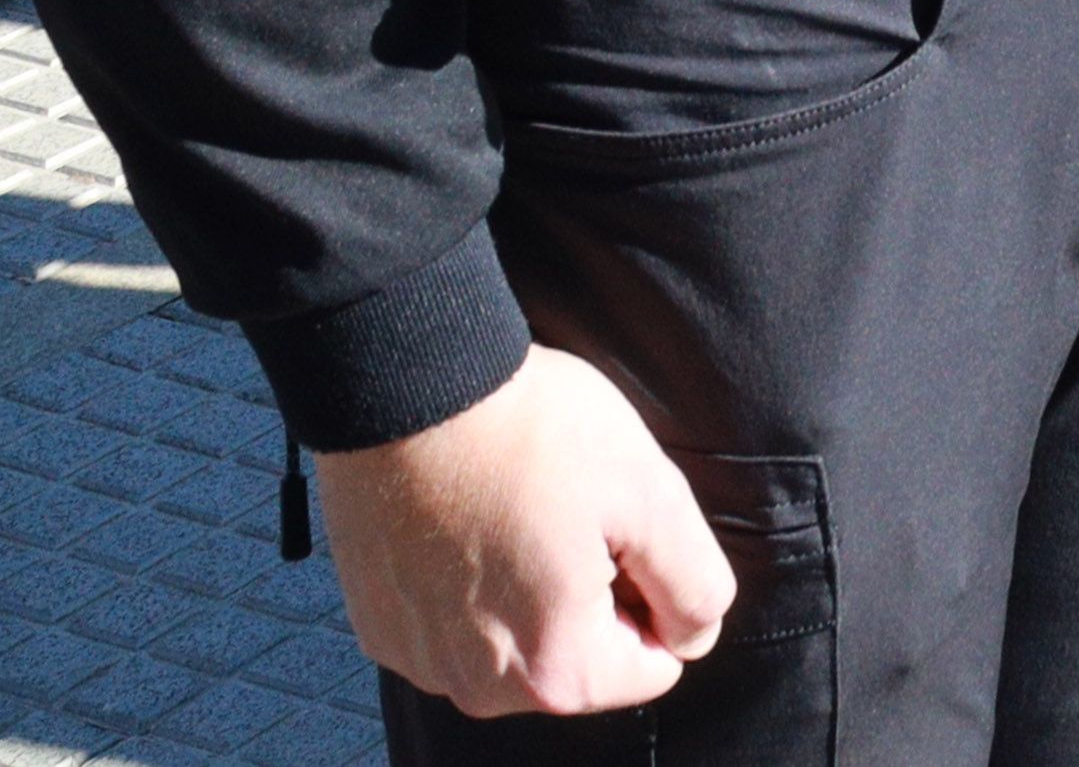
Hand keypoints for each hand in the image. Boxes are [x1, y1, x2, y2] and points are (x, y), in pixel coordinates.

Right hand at [316, 346, 736, 717]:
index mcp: (555, 672)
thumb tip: (693, 634)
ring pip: (523, 640)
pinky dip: (474, 581)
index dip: (656, 590)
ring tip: (518, 511)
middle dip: (596, 593)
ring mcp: (423, 660)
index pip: (655, 664)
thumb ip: (694, 584)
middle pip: (585, 657)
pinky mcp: (384, 627)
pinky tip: (469, 519)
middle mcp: (481, 689)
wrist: (408, 389)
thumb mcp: (653, 496)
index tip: (619, 529)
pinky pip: (459, 624)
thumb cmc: (533, 434)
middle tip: (570, 513)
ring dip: (535, 588)